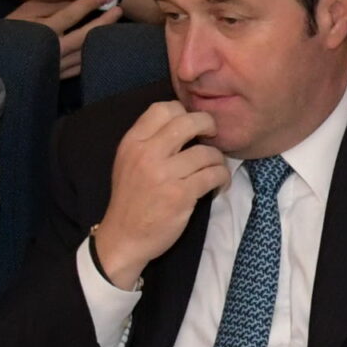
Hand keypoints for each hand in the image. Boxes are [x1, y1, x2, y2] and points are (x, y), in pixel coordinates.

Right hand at [9, 0, 122, 79]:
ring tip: (115, 24)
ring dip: (102, 38)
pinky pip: (82, 66)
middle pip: (85, 35)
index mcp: (43, 31)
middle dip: (104, 20)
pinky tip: (102, 45)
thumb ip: (48, 6)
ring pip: (87, 52)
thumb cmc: (10, 33)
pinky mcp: (60, 76)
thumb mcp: (25, 14)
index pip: (71, 15)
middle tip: (118, 8)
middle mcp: (54, 49)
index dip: (88, 3)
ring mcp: (58, 65)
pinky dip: (93, 55)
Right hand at [93, 101, 230, 286]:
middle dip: (208, 124)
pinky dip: (222, 178)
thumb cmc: (130, 199)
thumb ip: (148, 140)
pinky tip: (218, 184)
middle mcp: (147, 154)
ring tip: (216, 168)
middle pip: (188, 122)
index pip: (162, 108)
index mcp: (132, 142)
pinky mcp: (181, 194)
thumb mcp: (128, 162)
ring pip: (206, 152)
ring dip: (218, 160)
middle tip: (213, 135)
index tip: (192, 125)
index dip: (183, 111)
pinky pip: (213, 175)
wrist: (124, 237)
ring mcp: (164, 174)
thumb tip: (183, 120)